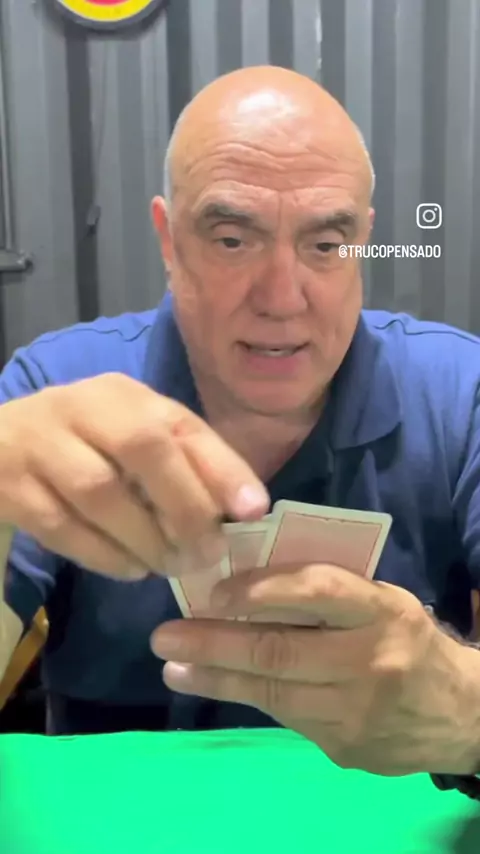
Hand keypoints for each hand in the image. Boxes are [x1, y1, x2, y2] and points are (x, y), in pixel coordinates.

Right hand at [0, 374, 267, 578]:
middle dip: (185, 506)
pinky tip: (132, 569)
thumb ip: (187, 462)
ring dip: (146, 537)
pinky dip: (105, 555)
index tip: (254, 510)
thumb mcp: (134, 438)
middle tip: (209, 552)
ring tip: (173, 566)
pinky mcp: (9, 486)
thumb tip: (248, 507)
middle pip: (144, 448)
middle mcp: (81, 407)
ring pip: (101, 491)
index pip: (181, 424)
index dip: (222, 467)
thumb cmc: (84, 444)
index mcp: (123, 394)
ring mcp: (40, 444)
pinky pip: (62, 526)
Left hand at [152, 562, 479, 775]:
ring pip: (272, 692)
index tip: (214, 591)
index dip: (260, 589)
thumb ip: (327, 593)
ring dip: (215, 677)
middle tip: (165, 635)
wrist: (458, 712)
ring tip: (173, 666)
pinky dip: (245, 696)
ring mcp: (356, 712)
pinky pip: (285, 716)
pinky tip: (214, 684)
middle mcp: (369, 661)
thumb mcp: (380, 601)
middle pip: (280, 650)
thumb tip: (247, 585)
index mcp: (381, 611)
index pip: (316, 591)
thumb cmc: (406, 638)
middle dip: (215, 642)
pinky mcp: (344, 748)